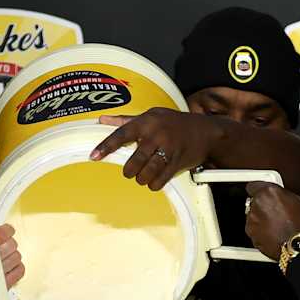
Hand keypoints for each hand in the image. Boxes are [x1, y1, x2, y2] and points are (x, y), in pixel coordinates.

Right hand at [0, 217, 22, 299]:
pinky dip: (17, 267)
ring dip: (12, 254)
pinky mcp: (4, 284)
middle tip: (2, 244)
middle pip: (12, 244)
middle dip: (9, 242)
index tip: (5, 230)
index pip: (2, 233)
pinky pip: (20, 270)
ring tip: (4, 256)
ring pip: (17, 256)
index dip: (7, 230)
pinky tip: (8, 266)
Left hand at [90, 109, 220, 190]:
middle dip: (129, 170)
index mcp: (146, 122)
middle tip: (130, 171)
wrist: (205, 131)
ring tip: (142, 176)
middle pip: (134, 161)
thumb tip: (102, 119)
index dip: (106, 147)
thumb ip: (125, 120)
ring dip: (141, 179)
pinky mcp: (177, 164)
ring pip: (146, 174)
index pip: (121, 134)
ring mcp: (168, 150)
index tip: (94, 157)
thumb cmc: (174, 122)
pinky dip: (153, 185)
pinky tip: (153, 181)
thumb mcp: (151, 115)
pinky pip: (159, 181)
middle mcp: (156, 135)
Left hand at [245, 181, 299, 258]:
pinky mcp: (250, 231)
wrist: (295, 245)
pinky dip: (259, 229)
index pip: (253, 185)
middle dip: (262, 205)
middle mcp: (257, 203)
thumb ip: (285, 194)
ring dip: (260, 218)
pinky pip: (253, 227)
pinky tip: (271, 232)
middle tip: (273, 211)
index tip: (261, 193)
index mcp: (269, 192)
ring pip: (252, 215)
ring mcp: (252, 218)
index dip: (258, 190)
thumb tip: (283, 196)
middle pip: (253, 201)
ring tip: (274, 224)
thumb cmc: (299, 225)